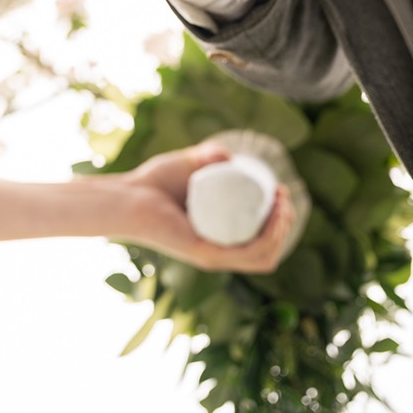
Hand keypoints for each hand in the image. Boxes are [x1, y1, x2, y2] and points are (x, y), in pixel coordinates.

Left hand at [116, 141, 293, 272]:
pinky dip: (268, 238)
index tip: (281, 191)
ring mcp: (213, 256)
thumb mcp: (188, 165)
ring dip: (281, 232)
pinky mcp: (206, 256)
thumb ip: (207, 158)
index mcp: (217, 237)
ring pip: (262, 255)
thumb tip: (230, 156)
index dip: (278, 220)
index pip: (259, 239)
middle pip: (266, 249)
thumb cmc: (152, 182)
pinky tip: (276, 217)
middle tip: (284, 196)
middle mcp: (218, 251)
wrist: (127, 195)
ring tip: (283, 205)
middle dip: (284, 224)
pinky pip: (247, 254)